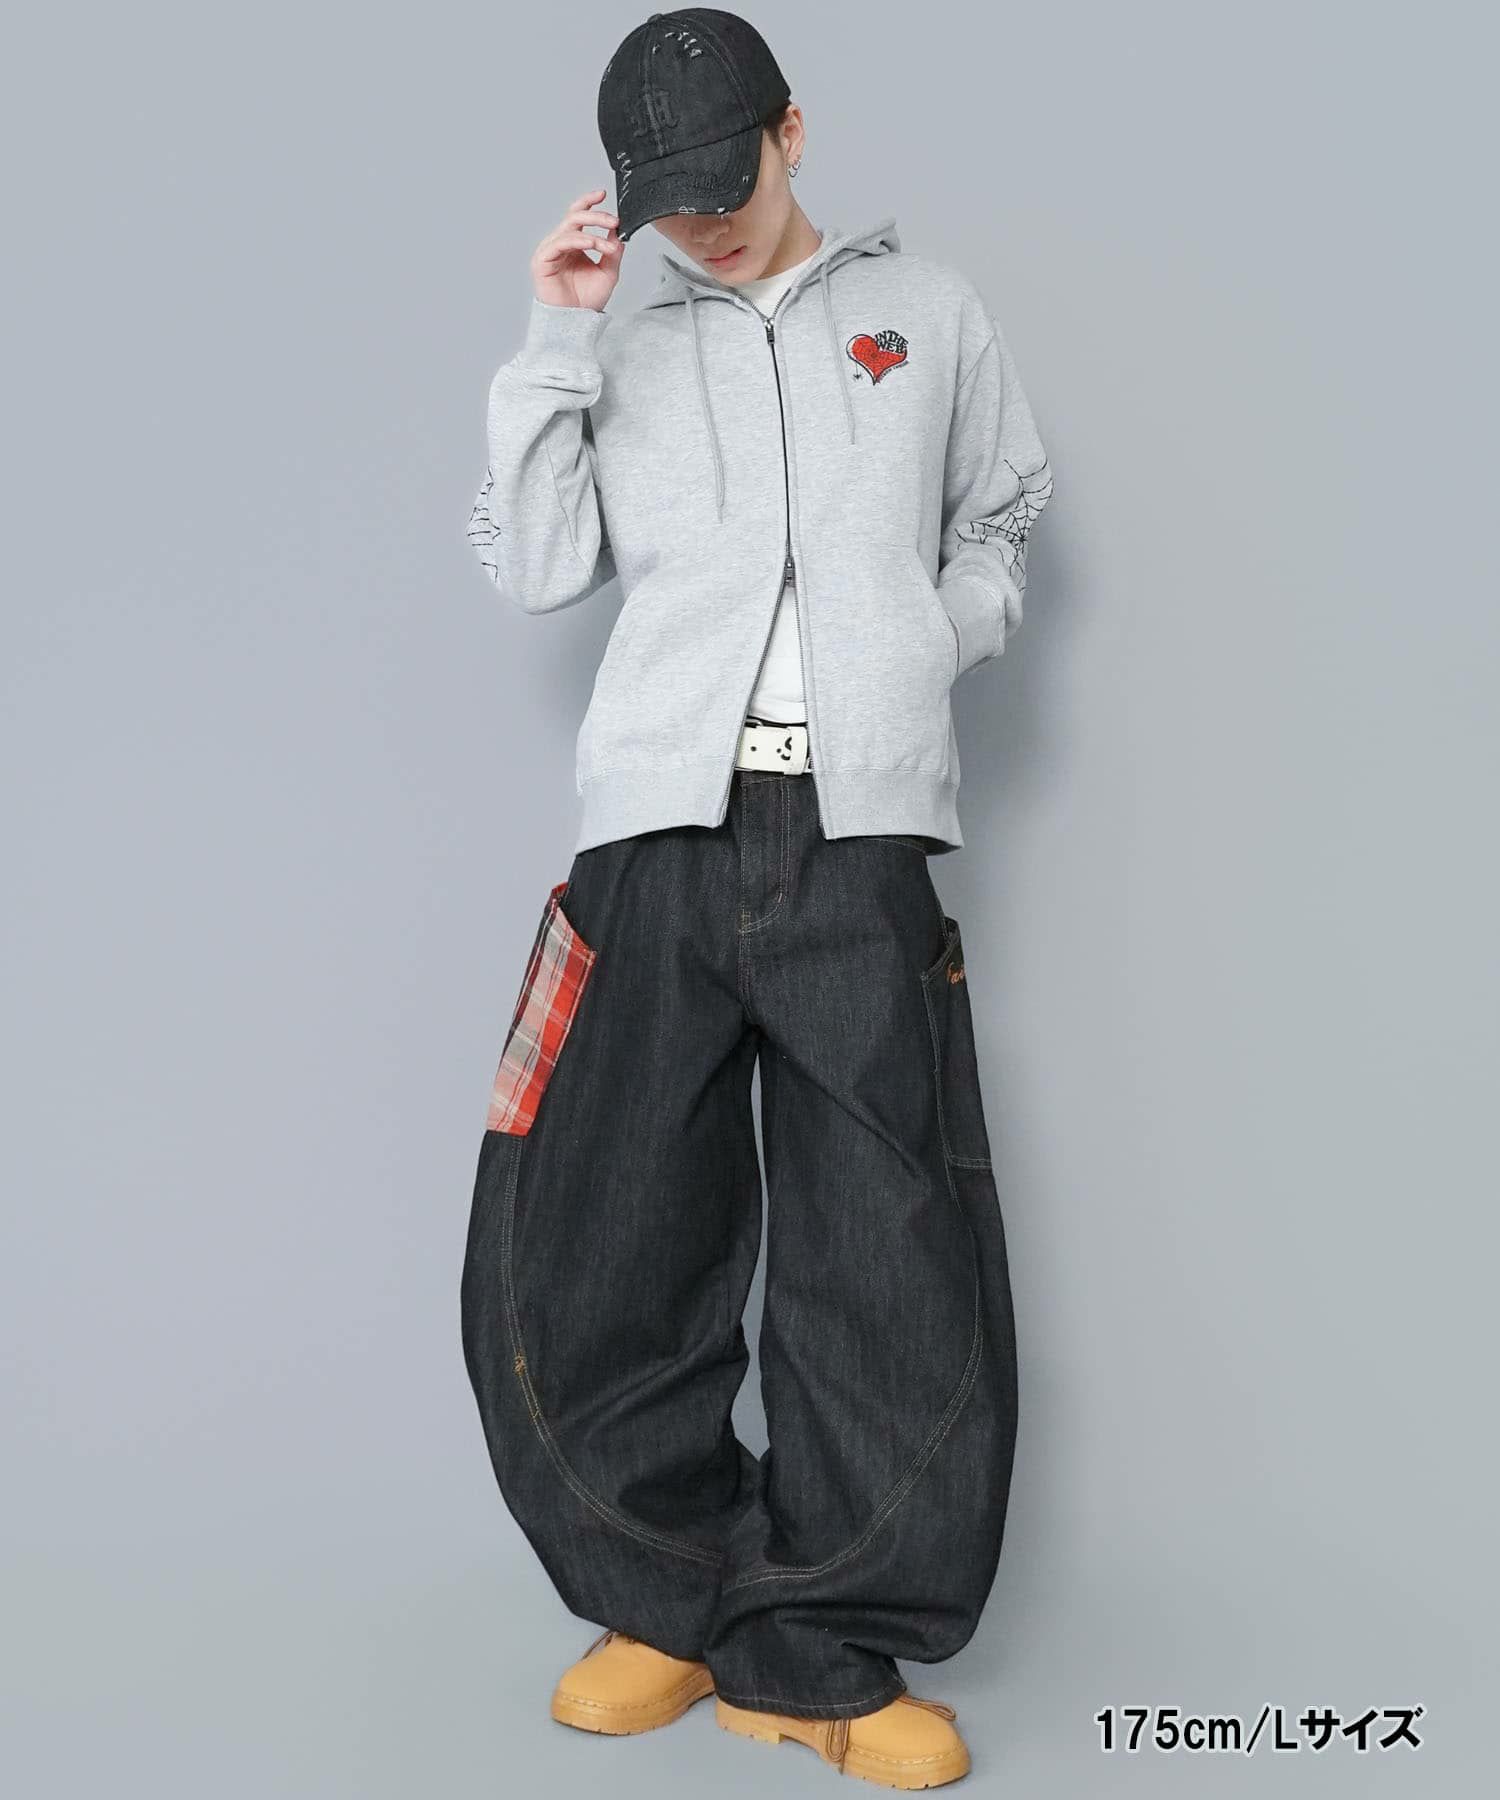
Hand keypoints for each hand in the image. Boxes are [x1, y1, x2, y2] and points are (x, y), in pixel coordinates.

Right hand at [531, 188, 621, 312]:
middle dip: (596, 216)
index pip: (579, 215)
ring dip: (592, 233)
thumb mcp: (608, 273)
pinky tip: (593, 244)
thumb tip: (618, 232)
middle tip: (614, 221)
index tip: (603, 194)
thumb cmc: (587, 301)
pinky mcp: (542, 260)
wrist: (576, 323)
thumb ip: (613, 252)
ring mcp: (550, 250)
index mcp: (574, 244)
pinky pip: (560, 242)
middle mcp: (560, 244)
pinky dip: (578, 240)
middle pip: (575, 217)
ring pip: (569, 228)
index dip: (589, 202)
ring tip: (608, 246)